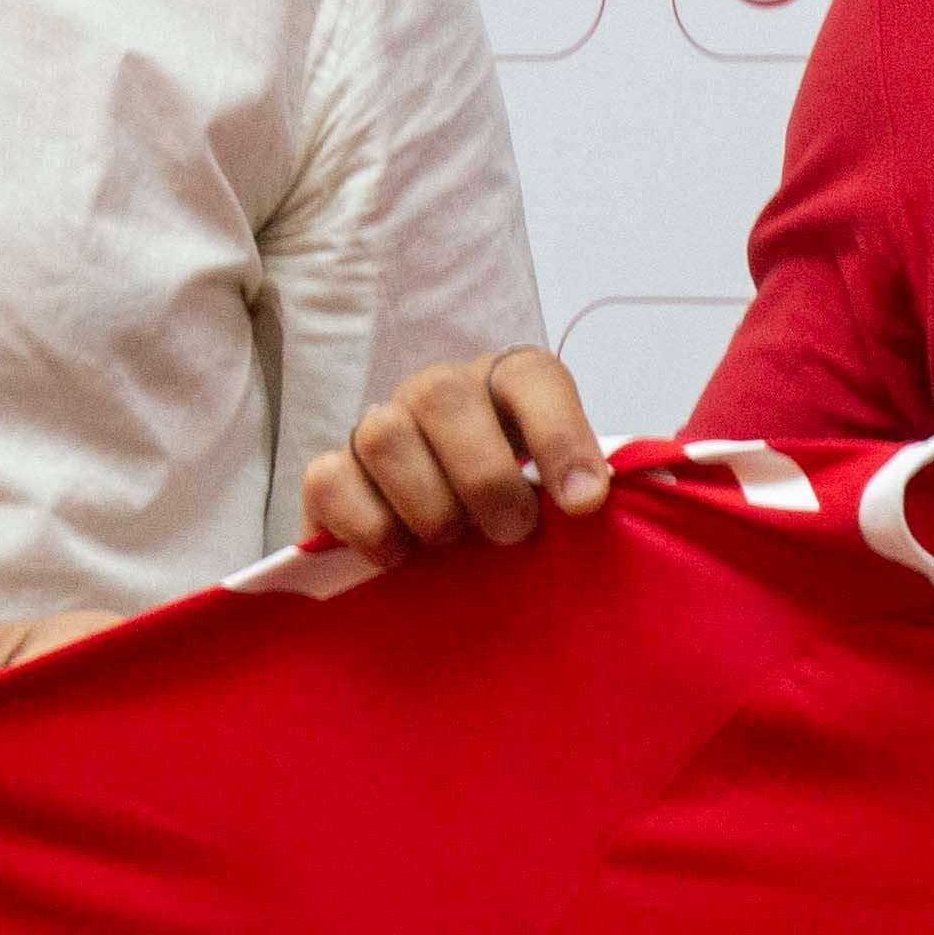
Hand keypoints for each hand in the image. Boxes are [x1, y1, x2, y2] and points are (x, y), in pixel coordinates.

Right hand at [304, 349, 616, 553]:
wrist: (450, 549)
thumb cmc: (523, 517)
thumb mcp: (566, 500)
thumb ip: (589, 492)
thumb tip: (605, 505)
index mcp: (509, 387)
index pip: (533, 378)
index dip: (561, 435)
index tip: (584, 505)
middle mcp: (440, 393)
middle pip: (444, 395)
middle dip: (484, 476)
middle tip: (513, 534)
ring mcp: (380, 427)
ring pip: (384, 435)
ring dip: (428, 503)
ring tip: (452, 542)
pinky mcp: (331, 473)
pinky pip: (329, 479)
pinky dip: (366, 524)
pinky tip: (399, 556)